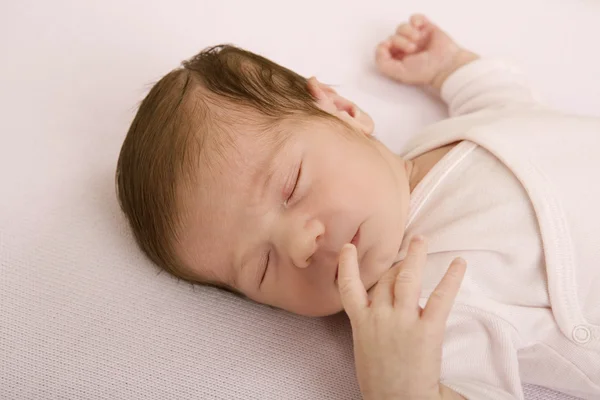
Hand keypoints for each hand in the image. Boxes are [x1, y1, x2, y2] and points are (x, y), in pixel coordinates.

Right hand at [336, 236, 466, 399]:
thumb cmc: (379, 380)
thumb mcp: (364, 348)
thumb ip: (369, 324)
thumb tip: (380, 308)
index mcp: (361, 322)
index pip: (349, 286)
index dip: (348, 264)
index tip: (350, 247)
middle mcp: (379, 316)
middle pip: (386, 279)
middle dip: (396, 262)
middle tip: (407, 247)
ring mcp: (402, 321)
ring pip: (407, 279)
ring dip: (415, 257)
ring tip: (421, 240)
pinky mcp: (426, 330)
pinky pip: (440, 298)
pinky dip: (451, 279)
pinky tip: (459, 264)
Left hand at [375, 14, 478, 89]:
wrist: (446, 64)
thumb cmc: (425, 71)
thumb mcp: (399, 73)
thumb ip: (383, 64)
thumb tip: (380, 47)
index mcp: (397, 60)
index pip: (383, 48)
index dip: (384, 46)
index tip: (391, 48)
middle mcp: (405, 49)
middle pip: (392, 37)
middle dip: (400, 42)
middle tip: (412, 50)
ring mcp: (415, 38)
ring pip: (401, 27)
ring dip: (408, 32)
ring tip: (418, 41)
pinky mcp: (426, 28)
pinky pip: (415, 18)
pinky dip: (416, 20)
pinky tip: (420, 28)